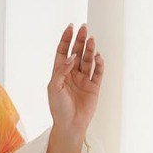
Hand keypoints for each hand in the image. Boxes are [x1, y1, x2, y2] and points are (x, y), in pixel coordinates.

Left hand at [47, 22, 103, 143]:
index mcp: (60, 73)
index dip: (66, 39)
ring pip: (88, 60)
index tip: (70, 27)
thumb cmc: (58, 108)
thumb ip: (61, 70)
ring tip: (92, 40)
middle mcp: (72, 74)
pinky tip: (98, 57)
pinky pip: (98, 72)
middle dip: (80, 40)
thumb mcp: (54, 88)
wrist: (69, 125)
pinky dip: (99, 64)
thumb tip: (72, 56)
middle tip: (84, 28)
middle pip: (77, 52)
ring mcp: (83, 79)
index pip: (63, 52)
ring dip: (90, 50)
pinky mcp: (94, 87)